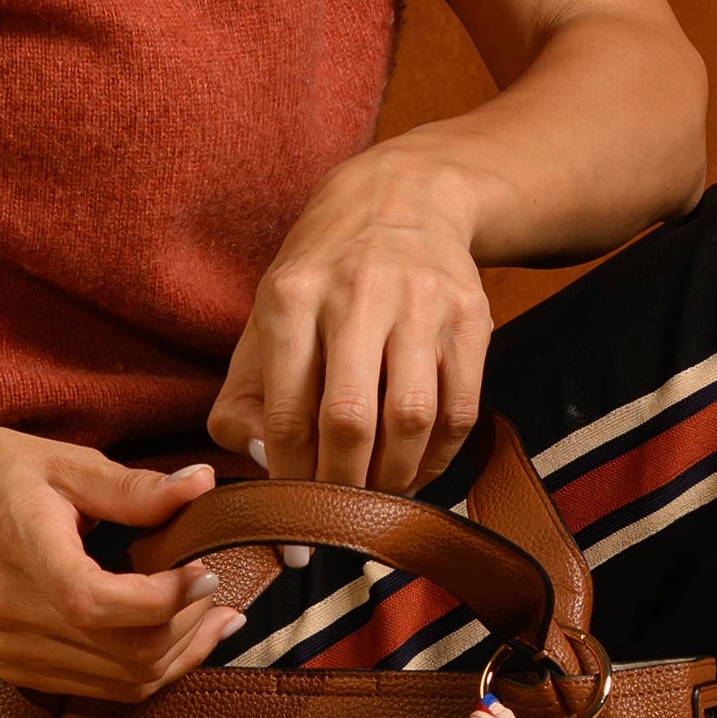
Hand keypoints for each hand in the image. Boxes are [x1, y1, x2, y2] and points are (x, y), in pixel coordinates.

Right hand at [0, 426, 242, 700]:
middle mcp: (17, 620)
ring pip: (122, 684)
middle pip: (128, 656)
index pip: (107, 607)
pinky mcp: (16, 667)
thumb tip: (202, 486)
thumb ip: (133, 487)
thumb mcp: (56, 462)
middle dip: (191, 629)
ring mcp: (14, 652)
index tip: (205, 569)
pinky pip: (98, 689)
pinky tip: (172, 638)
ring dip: (179, 658)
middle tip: (221, 593)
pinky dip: (144, 671)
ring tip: (214, 620)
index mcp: (26, 558)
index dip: (170, 598)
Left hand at [207, 149, 493, 496]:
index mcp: (292, 297)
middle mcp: (357, 293)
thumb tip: (264, 465)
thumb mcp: (264, 322)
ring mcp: (421, 302)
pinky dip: (438, 456)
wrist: (402, 198)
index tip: (289, 520)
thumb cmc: (320, 278)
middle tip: (337, 518)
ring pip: (412, 417)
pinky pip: (461, 409)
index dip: (288, 479)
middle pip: (350, 419)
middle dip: (341, 486)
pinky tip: (416, 468)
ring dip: (393, 477)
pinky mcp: (470, 316)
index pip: (286, 412)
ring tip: (377, 496)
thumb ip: (245, 399)